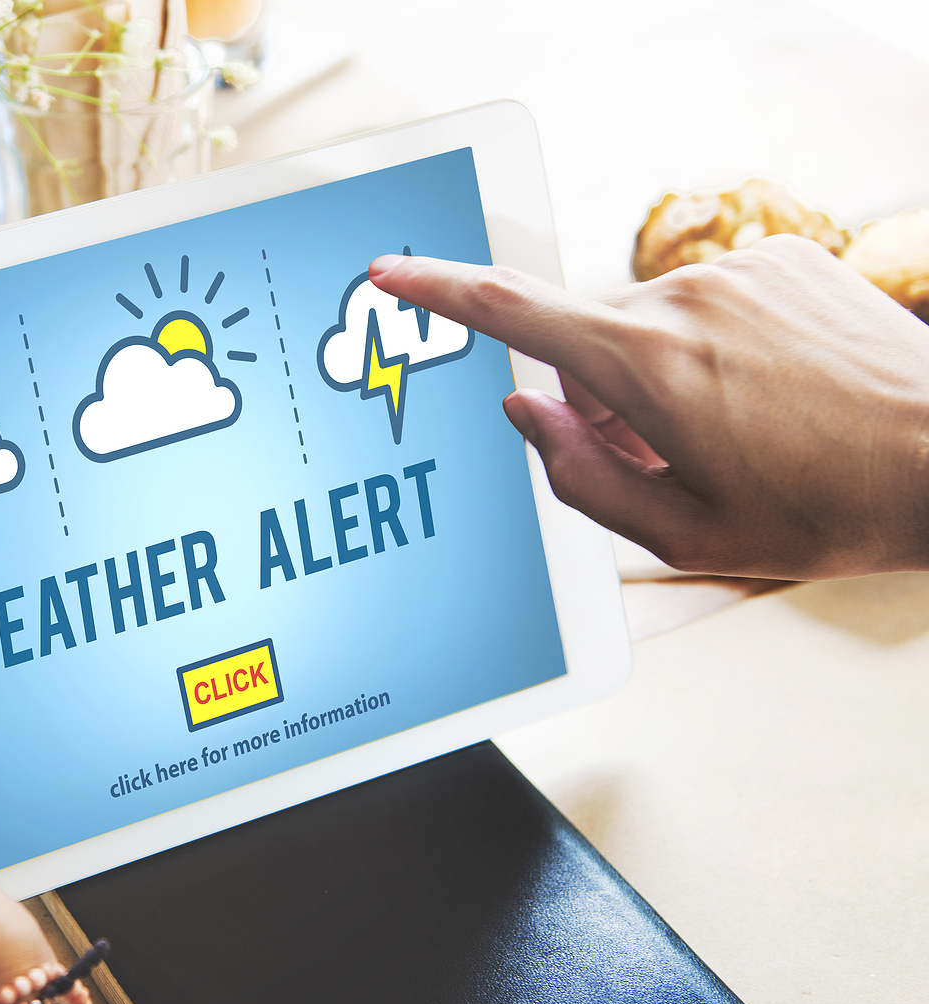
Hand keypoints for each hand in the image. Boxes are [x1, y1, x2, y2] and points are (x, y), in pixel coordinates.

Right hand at [369, 235, 928, 578]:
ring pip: (651, 325)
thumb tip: (526, 413)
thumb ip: (579, 476)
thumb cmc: (826, 508)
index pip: (514, 313)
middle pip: (591, 345)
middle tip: (674, 458)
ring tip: (742, 429)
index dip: (440, 291)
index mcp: (649, 370)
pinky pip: (707, 300)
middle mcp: (685, 301)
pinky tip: (771, 390)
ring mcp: (738, 270)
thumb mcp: (683, 531)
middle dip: (607, 400)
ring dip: (666, 375)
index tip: (391, 270)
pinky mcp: (781, 258)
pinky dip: (715, 344)